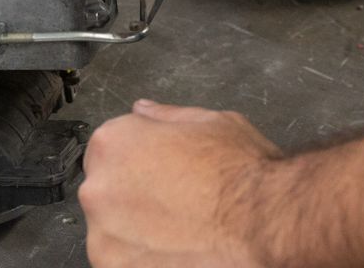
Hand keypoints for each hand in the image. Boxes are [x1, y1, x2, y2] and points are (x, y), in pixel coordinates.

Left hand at [80, 100, 283, 266]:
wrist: (265, 223)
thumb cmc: (241, 175)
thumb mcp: (209, 121)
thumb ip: (165, 116)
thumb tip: (144, 111)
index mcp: (113, 143)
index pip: (108, 150)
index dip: (138, 162)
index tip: (159, 174)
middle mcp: (98, 187)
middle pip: (107, 191)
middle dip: (134, 197)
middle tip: (174, 204)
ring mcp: (104, 235)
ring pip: (112, 231)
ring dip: (136, 232)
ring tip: (179, 232)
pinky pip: (123, 261)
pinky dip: (143, 260)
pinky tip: (176, 252)